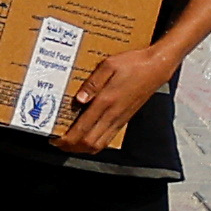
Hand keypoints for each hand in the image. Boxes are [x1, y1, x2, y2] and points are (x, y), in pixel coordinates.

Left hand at [57, 41, 174, 157]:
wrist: (156, 68)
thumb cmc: (133, 63)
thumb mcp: (108, 65)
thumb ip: (92, 83)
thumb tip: (78, 99)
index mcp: (106, 101)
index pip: (83, 129)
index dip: (67, 139)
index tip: (55, 139)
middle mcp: (113, 115)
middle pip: (89, 143)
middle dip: (71, 147)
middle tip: (58, 142)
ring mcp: (120, 119)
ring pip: (99, 144)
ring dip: (82, 148)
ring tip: (69, 142)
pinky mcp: (125, 120)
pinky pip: (108, 138)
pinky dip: (94, 143)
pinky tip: (86, 137)